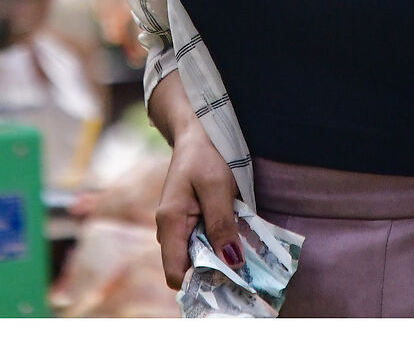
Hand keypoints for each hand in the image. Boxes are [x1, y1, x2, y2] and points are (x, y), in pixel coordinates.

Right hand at [154, 120, 242, 291]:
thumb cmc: (206, 155)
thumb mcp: (218, 187)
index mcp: (170, 222)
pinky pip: (200, 244)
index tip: (229, 282)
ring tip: (245, 257)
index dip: (200, 283)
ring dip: (218, 260)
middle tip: (245, 274)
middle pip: (187, 269)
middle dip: (213, 273)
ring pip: (196, 258)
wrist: (198, 132)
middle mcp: (168, 230)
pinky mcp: (188, 222)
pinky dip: (217, 247)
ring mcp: (177, 227)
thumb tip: (232, 263)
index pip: (175, 273)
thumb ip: (222, 225)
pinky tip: (236, 242)